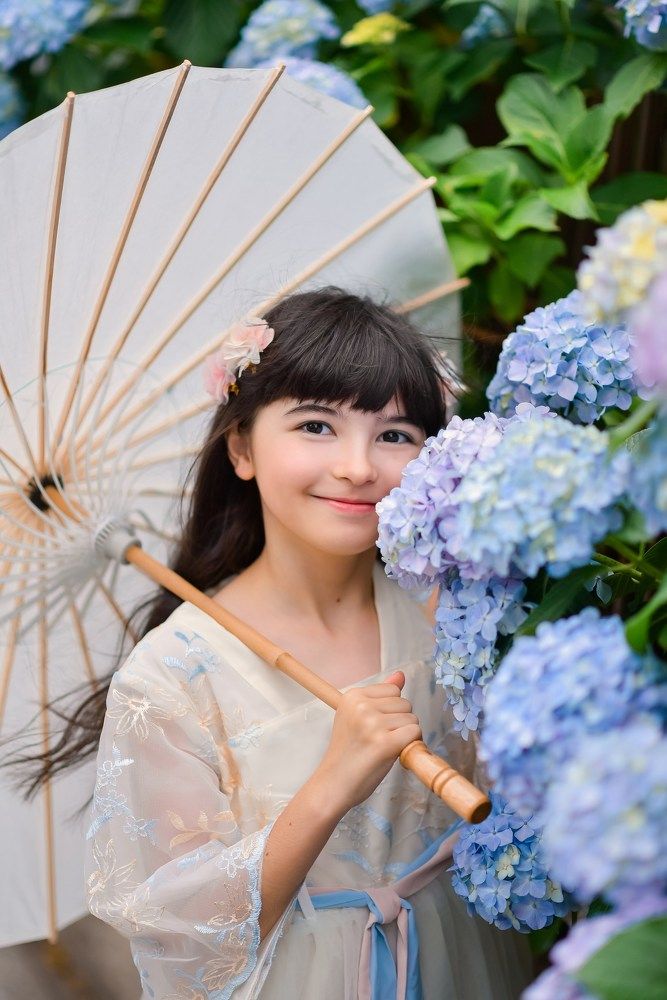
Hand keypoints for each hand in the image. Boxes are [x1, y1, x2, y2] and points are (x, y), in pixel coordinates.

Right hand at [315, 670, 421, 812]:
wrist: (333, 784)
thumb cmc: (347, 753)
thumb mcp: (357, 717)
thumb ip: (380, 695)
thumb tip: (401, 675)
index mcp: (353, 695)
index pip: (393, 690)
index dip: (391, 710)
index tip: (374, 727)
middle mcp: (362, 705)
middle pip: (405, 703)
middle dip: (399, 722)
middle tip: (378, 740)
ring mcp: (372, 723)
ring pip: (412, 719)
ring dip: (405, 735)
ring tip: (383, 748)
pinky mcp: (384, 743)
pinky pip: (414, 733)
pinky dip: (410, 745)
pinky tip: (393, 754)